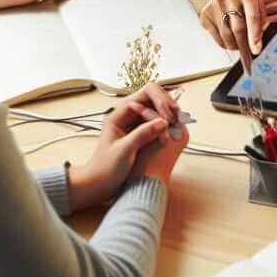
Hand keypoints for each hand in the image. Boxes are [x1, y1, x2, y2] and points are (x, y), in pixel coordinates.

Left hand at [68, 82, 183, 209]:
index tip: (169, 114)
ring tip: (176, 129)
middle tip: (177, 120)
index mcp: (121, 112)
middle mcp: (131, 113)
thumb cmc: (105, 169)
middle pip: (157, 97)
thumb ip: (142, 134)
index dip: (161, 99)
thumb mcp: (123, 151)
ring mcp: (138, 122)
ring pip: (160, 109)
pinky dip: (168, 125)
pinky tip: (171, 134)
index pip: (148, 91)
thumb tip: (163, 122)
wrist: (99, 185)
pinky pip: (160, 121)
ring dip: (170, 116)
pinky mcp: (143, 132)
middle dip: (168, 106)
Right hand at [199, 0, 265, 74]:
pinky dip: (223, 42)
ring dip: (234, 45)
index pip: (252, 17)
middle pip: (237, 28)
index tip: (256, 50)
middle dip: (244, 45)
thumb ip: (260, 18)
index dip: (254, 35)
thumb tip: (259, 39)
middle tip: (248, 55)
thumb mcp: (258, 1)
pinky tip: (228, 40)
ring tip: (239, 47)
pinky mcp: (205, 12)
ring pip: (225, 34)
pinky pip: (214, 35)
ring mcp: (215, 4)